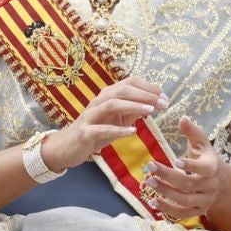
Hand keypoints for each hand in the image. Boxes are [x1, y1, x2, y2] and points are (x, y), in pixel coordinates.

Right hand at [47, 77, 166, 169]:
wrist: (66, 147)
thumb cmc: (95, 131)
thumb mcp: (117, 119)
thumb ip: (134, 110)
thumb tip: (155, 102)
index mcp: (108, 96)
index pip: (130, 83)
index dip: (149, 87)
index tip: (165, 97)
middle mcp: (98, 102)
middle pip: (122, 90)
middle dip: (145, 95)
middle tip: (163, 103)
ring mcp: (90, 117)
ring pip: (111, 104)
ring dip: (133, 106)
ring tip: (150, 110)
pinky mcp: (84, 133)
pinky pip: (101, 129)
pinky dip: (118, 129)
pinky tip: (133, 131)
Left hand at [146, 116, 230, 220]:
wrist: (222, 184)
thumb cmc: (207, 160)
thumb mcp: (203, 145)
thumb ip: (193, 132)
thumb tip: (182, 117)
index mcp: (213, 167)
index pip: (204, 169)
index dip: (191, 166)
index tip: (175, 160)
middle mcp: (210, 185)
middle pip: (189, 184)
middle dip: (168, 177)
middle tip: (149, 168)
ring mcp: (204, 200)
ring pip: (185, 200)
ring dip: (165, 193)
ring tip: (148, 182)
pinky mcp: (198, 211)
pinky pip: (183, 213)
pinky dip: (168, 209)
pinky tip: (153, 202)